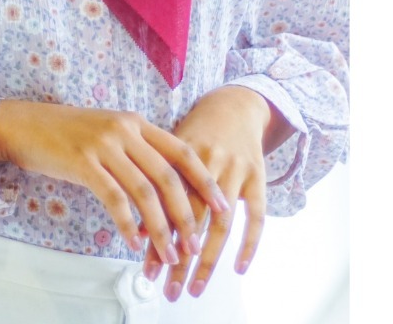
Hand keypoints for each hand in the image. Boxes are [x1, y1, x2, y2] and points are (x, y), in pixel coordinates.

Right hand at [0, 100, 229, 267]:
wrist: (25, 124)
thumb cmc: (67, 133)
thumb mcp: (109, 132)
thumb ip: (136, 149)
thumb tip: (166, 185)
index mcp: (135, 122)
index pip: (181, 151)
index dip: (204, 181)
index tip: (221, 207)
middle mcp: (124, 130)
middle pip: (168, 176)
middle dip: (187, 215)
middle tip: (195, 245)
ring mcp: (104, 145)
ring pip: (144, 191)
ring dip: (161, 228)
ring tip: (169, 254)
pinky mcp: (83, 162)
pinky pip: (114, 199)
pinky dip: (128, 224)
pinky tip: (134, 243)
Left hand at [142, 86, 293, 300]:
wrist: (233, 104)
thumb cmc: (195, 131)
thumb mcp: (170, 146)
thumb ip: (155, 180)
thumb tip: (134, 225)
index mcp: (178, 153)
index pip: (164, 202)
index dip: (156, 237)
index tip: (147, 268)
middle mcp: (206, 161)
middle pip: (190, 217)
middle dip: (179, 256)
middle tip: (169, 287)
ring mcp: (234, 168)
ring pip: (220, 221)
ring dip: (207, 258)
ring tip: (195, 287)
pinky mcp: (258, 176)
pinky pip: (256, 214)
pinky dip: (249, 243)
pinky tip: (238, 268)